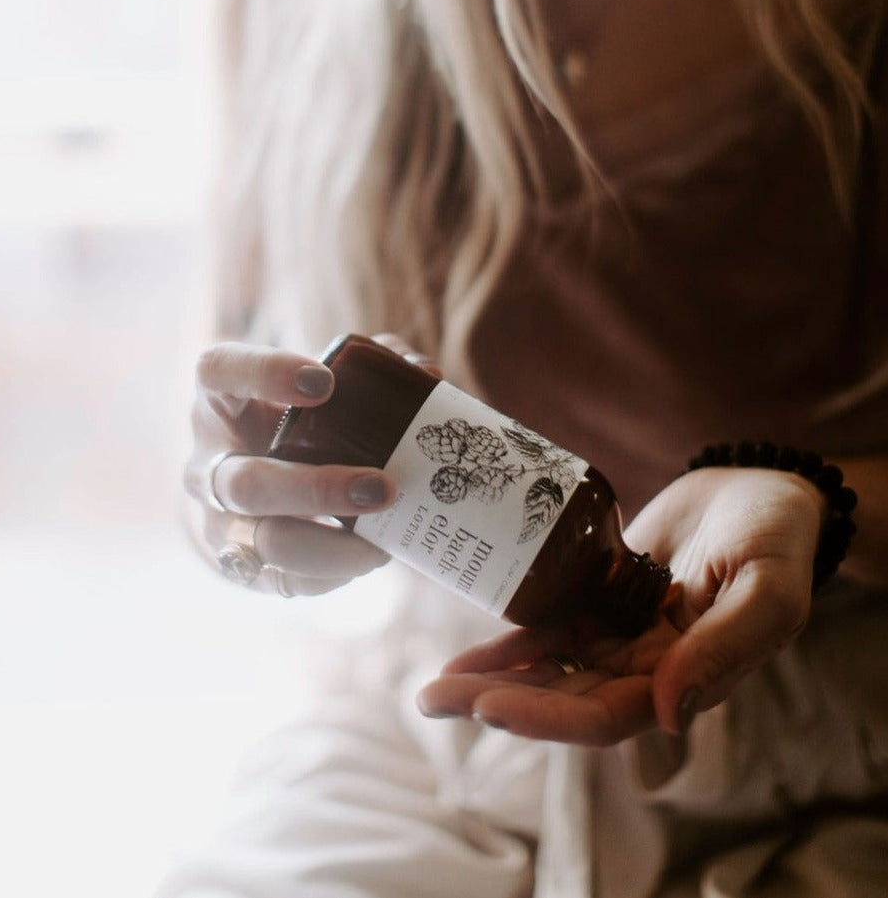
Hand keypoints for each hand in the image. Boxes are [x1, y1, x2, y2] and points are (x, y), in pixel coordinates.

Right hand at [185, 339, 405, 596]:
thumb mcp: (324, 382)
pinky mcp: (243, 564)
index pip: (220, 371)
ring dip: (332, 546)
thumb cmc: (303, 417)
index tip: (324, 381)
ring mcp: (219, 520)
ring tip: (385, 541)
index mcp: (219, 397)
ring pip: (265, 542)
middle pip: (246, 485)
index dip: (264, 373)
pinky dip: (333, 573)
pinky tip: (370, 554)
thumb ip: (372, 367)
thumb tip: (424, 373)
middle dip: (317, 491)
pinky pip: (283, 580)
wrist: (267, 480)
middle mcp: (208, 461)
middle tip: (382, 486)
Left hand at [417, 467, 825, 742]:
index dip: (546, 716)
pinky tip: (465, 652)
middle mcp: (645, 668)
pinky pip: (548, 629)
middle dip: (497, 703)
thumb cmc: (776, 538)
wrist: (757, 491)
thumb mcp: (768, 590)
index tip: (487, 706)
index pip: (606, 714)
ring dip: (491, 680)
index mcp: (685, 677)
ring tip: (431, 687)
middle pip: (562, 700)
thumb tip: (666, 713)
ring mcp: (618, 635)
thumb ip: (723, 651)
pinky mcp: (598, 599)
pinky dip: (509, 644)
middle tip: (431, 700)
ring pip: (547, 670)